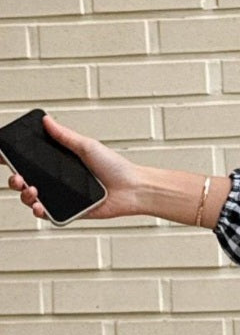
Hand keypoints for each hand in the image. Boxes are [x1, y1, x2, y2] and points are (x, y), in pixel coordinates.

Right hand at [4, 112, 142, 220]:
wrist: (132, 189)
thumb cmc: (115, 167)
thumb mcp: (87, 146)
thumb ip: (65, 136)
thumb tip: (46, 120)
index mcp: (59, 163)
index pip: (30, 161)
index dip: (13, 160)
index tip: (3, 157)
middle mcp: (58, 180)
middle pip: (26, 181)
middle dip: (15, 180)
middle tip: (18, 178)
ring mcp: (63, 197)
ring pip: (34, 198)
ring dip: (25, 196)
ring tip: (31, 191)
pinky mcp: (71, 212)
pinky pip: (50, 214)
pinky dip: (40, 212)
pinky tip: (38, 207)